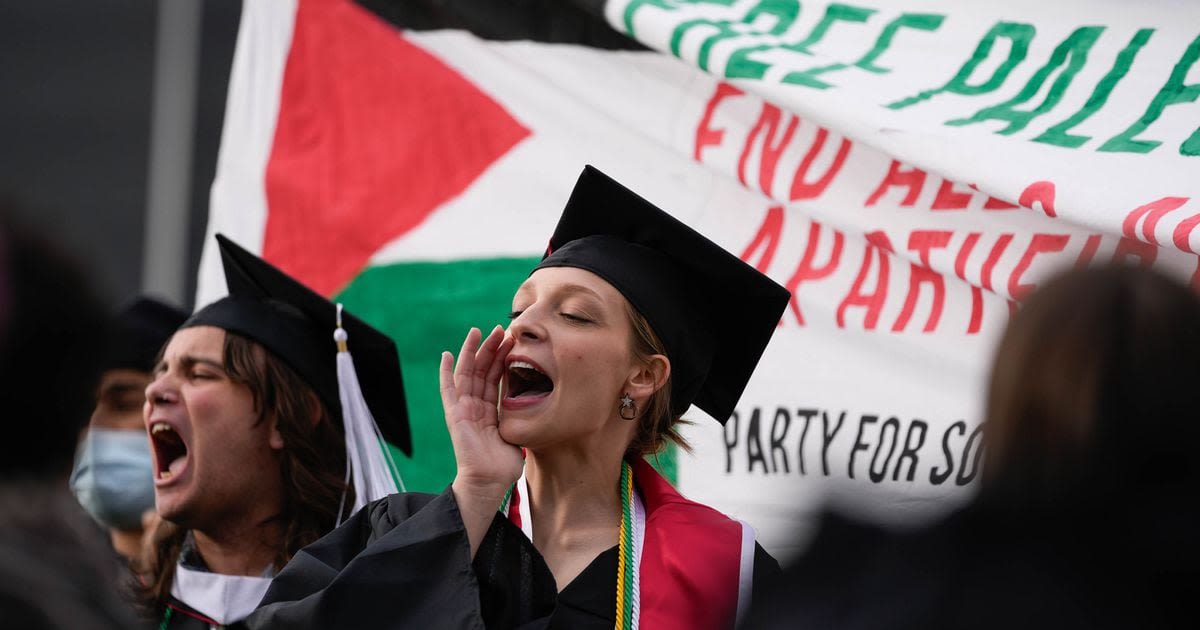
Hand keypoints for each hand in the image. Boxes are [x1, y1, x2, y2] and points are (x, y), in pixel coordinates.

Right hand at [440, 326, 521, 554]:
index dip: (502, 358)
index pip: (495, 378)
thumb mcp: (518, 434)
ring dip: (473, 352)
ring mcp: (463, 409)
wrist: (489, 481)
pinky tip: (446, 354)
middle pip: (481, 370)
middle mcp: (475, 407)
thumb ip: (521, 418)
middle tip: (502, 328)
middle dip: (491, 349)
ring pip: (467, 373)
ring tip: (481, 332)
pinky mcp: (454, 414)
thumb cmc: (504, 464)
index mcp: (490, 411)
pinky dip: (445, 372)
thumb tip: (540, 409)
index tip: (512, 340)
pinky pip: (448, 390)